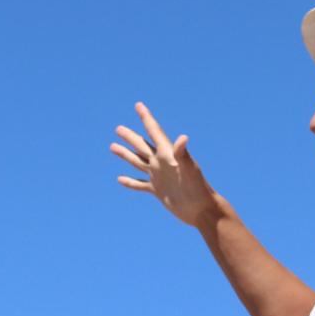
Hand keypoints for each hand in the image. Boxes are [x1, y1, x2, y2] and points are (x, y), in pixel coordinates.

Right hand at [112, 103, 217, 227]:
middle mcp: (162, 163)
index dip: (146, 118)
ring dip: (126, 154)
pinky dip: (130, 181)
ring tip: (112, 146)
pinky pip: (140, 184)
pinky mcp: (158, 190)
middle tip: (118, 128)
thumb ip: (183, 153)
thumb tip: (183, 137)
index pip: (154, 132)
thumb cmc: (199, 188)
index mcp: (168, 154)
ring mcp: (159, 176)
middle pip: (143, 146)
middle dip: (131, 137)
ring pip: (138, 162)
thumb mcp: (189, 169)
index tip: (138, 105)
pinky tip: (120, 179)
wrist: (201, 209)